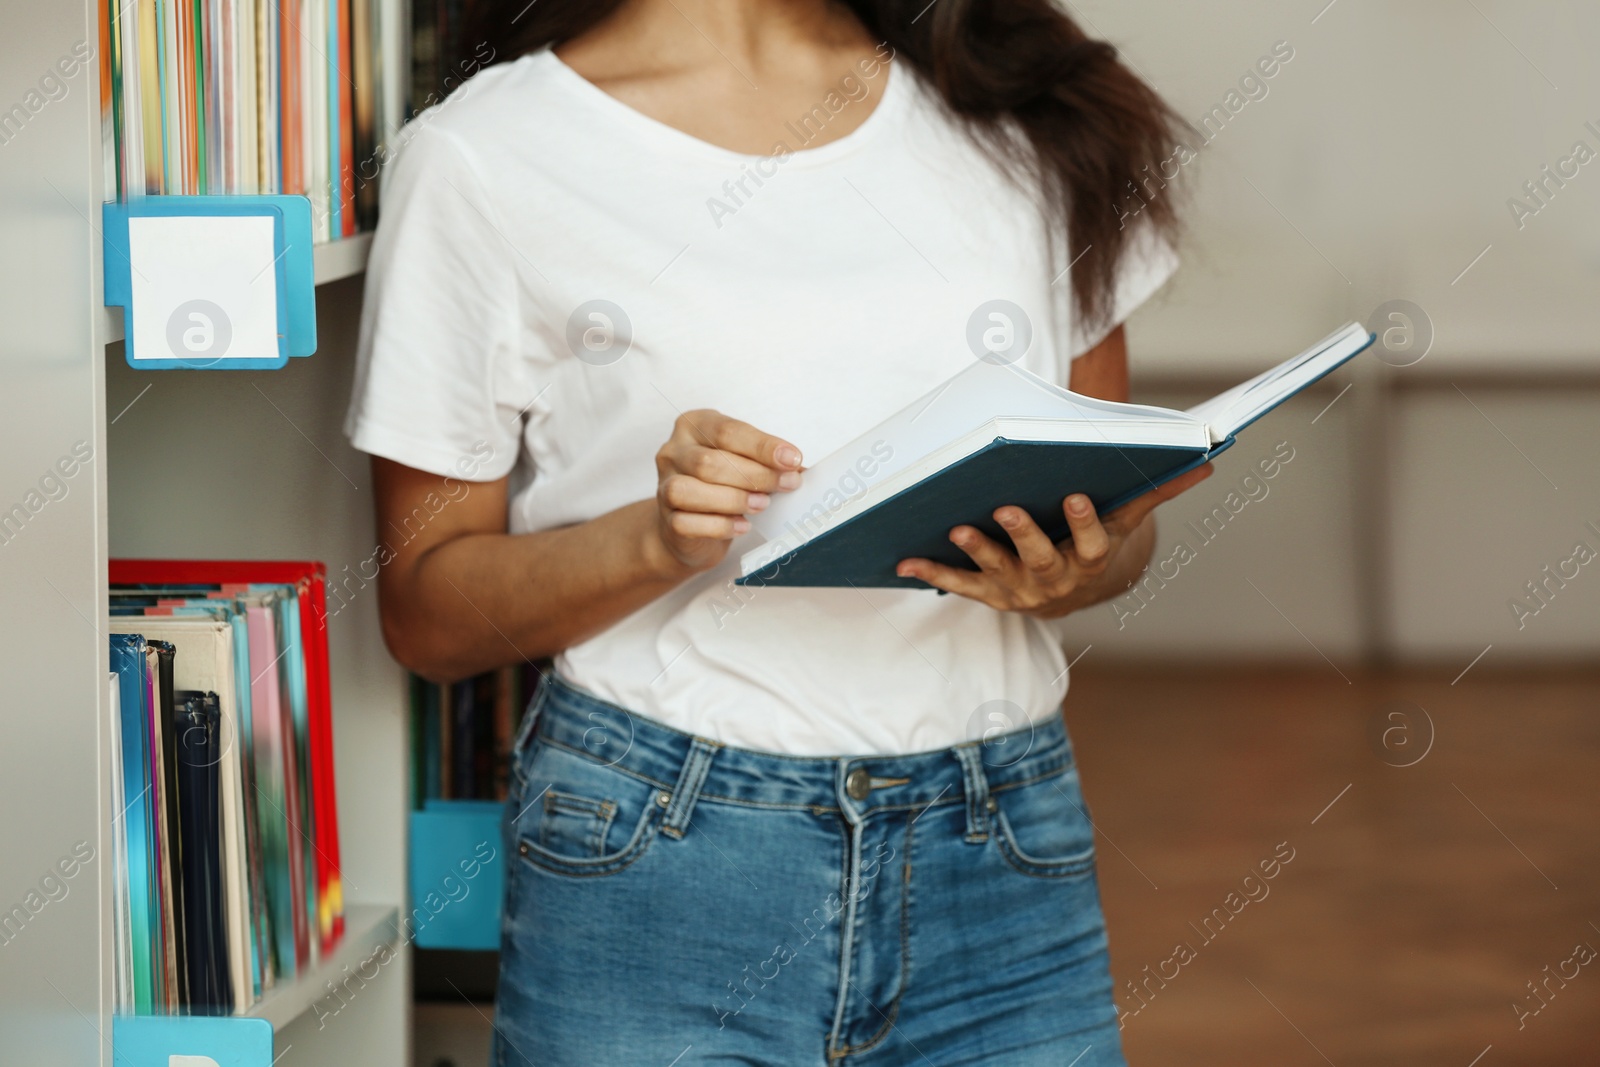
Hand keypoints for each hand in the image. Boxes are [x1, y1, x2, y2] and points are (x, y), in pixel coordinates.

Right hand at [651, 409, 802, 573]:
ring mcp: (664, 485)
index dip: (763, 446)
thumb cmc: (721, 484)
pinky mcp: (666, 519)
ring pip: (691, 490)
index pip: (727, 431)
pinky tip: (742, 525)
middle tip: (787, 484)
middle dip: (755, 475)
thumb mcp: (743, 461)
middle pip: (710, 462)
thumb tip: (797, 468)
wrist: (690, 526)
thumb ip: (764, 460)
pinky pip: (688, 523)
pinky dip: (720, 526)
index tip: (792, 459)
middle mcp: (673, 451)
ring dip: (734, 499)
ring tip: (762, 504)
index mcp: (694, 425)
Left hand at [895, 464, 1213, 617]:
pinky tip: (904, 561)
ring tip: (955, 527)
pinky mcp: (990, 595)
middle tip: (1004, 507)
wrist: (1077, 593)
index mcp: (1091, 559)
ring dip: (977, 550)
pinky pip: (960, 585)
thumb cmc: (1099, 541)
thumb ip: (1159, 490)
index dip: (1083, 522)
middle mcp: (1055, 580)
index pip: (1092, 542)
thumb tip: (1206, 459)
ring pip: (997, 571)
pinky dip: (933, 573)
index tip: (1074, 494)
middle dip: (1023, 533)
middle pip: (1040, 557)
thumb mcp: (1128, 520)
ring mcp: (1019, 591)